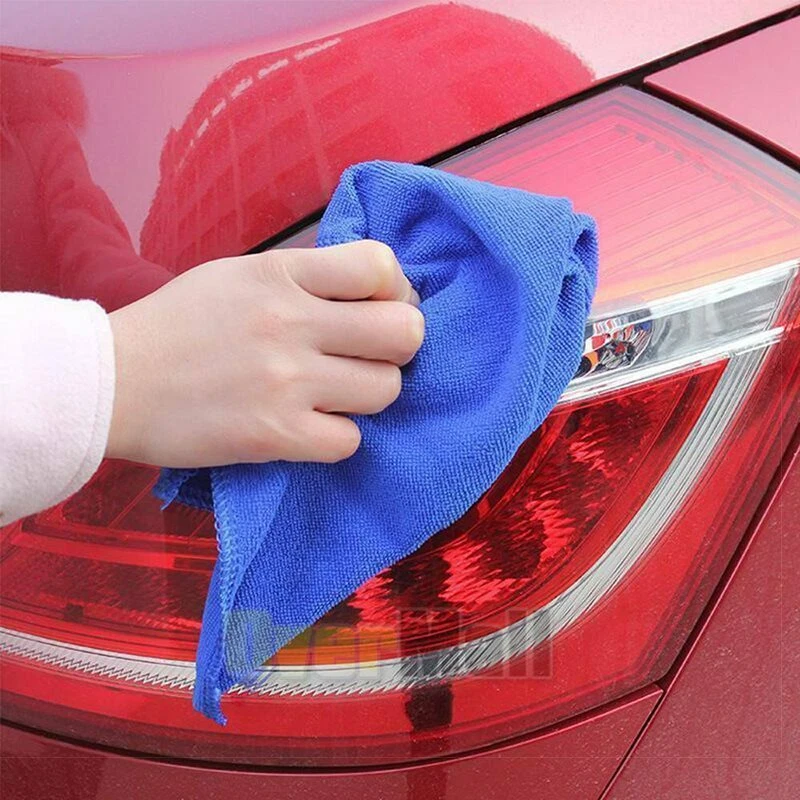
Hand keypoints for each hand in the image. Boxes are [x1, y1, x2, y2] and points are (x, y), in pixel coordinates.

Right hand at [105, 242, 423, 467]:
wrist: (111, 383)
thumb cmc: (178, 324)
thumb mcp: (240, 275)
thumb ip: (304, 278)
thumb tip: (372, 292)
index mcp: (281, 273)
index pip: (381, 267)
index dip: (395, 291)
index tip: (376, 309)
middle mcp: (291, 322)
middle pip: (405, 332)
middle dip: (397, 347)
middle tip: (369, 357)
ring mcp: (286, 381)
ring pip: (386, 390)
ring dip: (368, 395)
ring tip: (333, 394)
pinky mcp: (275, 434)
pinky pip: (350, 442)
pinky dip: (335, 438)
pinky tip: (308, 427)